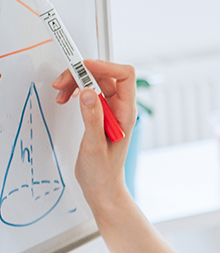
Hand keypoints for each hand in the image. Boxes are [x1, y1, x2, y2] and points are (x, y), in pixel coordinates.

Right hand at [53, 59, 136, 204]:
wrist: (102, 186)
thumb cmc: (103, 171)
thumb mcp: (94, 145)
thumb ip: (92, 118)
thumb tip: (89, 92)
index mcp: (126, 113)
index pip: (125, 76)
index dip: (105, 66)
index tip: (82, 66)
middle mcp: (121, 109)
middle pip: (106, 75)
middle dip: (82, 73)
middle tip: (61, 83)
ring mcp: (111, 110)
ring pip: (95, 82)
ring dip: (75, 82)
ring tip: (60, 93)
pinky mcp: (100, 114)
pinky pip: (89, 92)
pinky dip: (75, 90)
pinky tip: (65, 98)